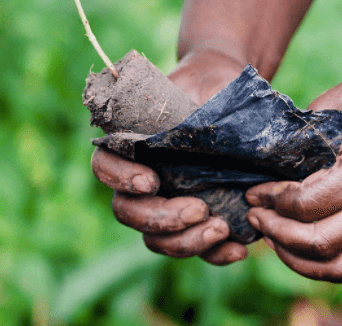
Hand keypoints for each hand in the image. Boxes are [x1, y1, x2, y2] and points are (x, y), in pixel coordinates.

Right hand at [91, 48, 248, 264]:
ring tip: (221, 229)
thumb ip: (194, 108)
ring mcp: (164, 203)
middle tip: (199, 209)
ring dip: (184, 242)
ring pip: (154, 239)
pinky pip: (193, 249)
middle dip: (160, 218)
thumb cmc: (213, 87)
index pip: (104, 165)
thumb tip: (204, 130)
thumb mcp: (204, 87)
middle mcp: (138, 179)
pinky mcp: (193, 222)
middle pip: (126, 212)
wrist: (236, 100)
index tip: (150, 180)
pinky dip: (213, 255)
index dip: (119, 179)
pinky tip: (238, 250)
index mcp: (129, 144)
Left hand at [245, 58, 341, 281]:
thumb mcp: (331, 110)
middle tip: (253, 212)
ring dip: (294, 256)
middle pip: (322, 241)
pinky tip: (288, 243)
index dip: (273, 201)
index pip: (310, 204)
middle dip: (277, 231)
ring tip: (268, 233)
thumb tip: (255, 169)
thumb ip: (299, 143)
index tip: (251, 191)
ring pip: (337, 265)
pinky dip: (314, 262)